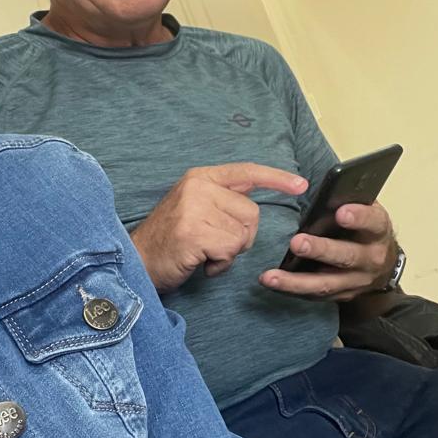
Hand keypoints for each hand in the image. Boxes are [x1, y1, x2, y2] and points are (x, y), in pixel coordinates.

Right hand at [130, 163, 307, 292]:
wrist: (136, 261)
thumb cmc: (170, 241)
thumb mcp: (194, 208)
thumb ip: (223, 201)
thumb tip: (255, 208)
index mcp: (200, 177)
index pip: (247, 172)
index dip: (277, 178)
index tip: (301, 184)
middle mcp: (198, 187)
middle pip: (251, 212)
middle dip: (241, 236)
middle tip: (214, 244)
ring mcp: (194, 208)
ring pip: (242, 234)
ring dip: (228, 253)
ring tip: (203, 253)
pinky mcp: (193, 232)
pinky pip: (230, 250)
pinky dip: (220, 264)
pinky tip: (200, 262)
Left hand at [259, 201, 395, 301]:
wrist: (382, 265)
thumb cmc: (365, 229)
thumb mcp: (367, 210)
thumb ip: (350, 200)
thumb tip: (323, 186)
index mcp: (378, 231)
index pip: (373, 222)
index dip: (359, 217)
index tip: (341, 212)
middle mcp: (371, 259)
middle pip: (347, 256)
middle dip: (322, 250)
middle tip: (297, 242)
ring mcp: (356, 282)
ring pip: (326, 283)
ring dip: (296, 281)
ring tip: (271, 276)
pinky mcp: (341, 296)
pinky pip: (315, 296)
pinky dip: (292, 290)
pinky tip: (271, 282)